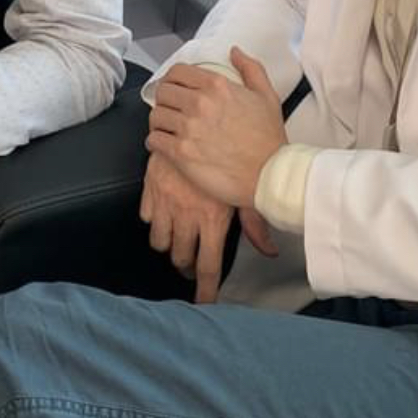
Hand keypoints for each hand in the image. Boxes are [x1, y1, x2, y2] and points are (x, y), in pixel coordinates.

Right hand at [139, 158, 278, 303]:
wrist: (200, 116)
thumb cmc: (232, 151)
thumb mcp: (246, 186)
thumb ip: (255, 221)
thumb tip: (271, 250)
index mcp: (213, 218)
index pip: (208, 266)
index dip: (206, 290)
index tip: (205, 301)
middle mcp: (187, 214)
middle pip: (181, 258)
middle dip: (186, 266)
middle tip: (192, 264)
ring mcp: (167, 201)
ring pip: (160, 241)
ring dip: (169, 244)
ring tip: (178, 239)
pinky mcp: (151, 186)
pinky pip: (147, 216)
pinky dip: (155, 219)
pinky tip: (165, 213)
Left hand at [146, 47, 287, 212]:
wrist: (269, 175)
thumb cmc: (268, 140)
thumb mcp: (266, 96)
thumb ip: (250, 68)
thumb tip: (235, 52)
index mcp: (217, 86)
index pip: (177, 71)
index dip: (172, 79)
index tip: (173, 87)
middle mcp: (200, 103)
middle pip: (163, 91)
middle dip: (164, 99)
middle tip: (169, 108)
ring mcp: (189, 128)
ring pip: (156, 115)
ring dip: (159, 121)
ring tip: (166, 127)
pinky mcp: (181, 152)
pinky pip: (154, 139)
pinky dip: (155, 141)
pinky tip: (164, 144)